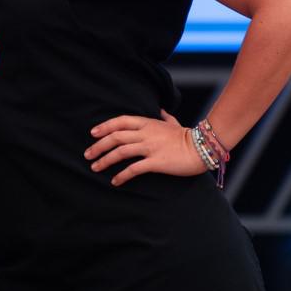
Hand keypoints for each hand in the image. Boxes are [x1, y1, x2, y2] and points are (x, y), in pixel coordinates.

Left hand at [84, 109, 207, 186]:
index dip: (104, 127)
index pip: (120, 121)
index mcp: (147, 123)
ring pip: (120, 152)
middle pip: (115, 137)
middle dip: (98, 146)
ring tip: (95, 167)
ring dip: (105, 160)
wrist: (202, 148)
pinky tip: (115, 181)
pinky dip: (122, 175)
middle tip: (87, 155)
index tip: (92, 133)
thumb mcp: (174, 123)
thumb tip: (161, 110)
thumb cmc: (187, 136)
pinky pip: (133, 169)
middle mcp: (145, 133)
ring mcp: (150, 147)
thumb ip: (165, 117)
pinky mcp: (155, 162)